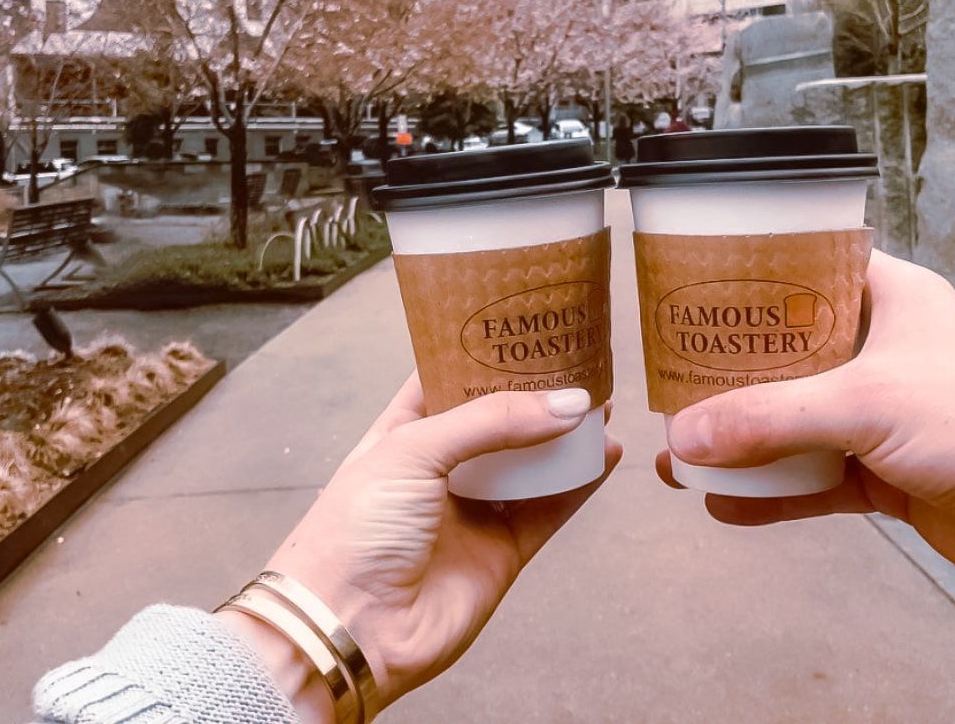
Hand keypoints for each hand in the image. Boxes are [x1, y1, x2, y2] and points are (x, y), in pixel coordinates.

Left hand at [251, 376, 620, 714]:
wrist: (348, 629)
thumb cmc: (357, 527)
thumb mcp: (412, 449)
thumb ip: (491, 421)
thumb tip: (569, 404)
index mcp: (405, 430)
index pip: (450, 376)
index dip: (487, 351)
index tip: (528, 324)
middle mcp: (441, 466)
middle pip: (500, 418)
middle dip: (537, 392)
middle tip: (580, 360)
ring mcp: (474, 508)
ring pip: (531, 462)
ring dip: (565, 436)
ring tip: (602, 402)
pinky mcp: (502, 551)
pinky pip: (550, 509)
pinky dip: (580, 484)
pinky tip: (605, 455)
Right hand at [659, 250, 954, 599]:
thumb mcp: (868, 402)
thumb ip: (771, 419)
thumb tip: (686, 436)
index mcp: (888, 298)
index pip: (807, 269)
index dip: (751, 277)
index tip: (697, 291)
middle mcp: (882, 351)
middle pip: (789, 354)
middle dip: (730, 374)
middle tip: (674, 381)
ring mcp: (885, 415)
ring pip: (796, 421)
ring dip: (742, 441)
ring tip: (681, 455)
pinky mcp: (888, 472)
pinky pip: (814, 479)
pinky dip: (773, 494)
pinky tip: (727, 504)